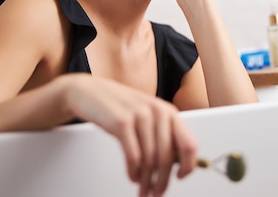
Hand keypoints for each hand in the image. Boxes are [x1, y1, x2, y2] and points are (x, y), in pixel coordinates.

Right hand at [63, 74, 197, 196]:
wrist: (89, 91)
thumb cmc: (118, 107)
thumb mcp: (146, 116)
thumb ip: (162, 134)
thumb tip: (176, 164)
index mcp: (168, 111)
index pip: (189, 144)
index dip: (188, 166)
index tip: (180, 177)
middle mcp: (158, 112)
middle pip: (167, 158)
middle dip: (162, 181)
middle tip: (156, 193)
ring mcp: (140, 115)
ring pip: (150, 160)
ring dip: (146, 181)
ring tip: (143, 190)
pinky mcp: (121, 122)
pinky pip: (133, 156)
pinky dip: (134, 172)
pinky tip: (133, 176)